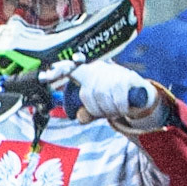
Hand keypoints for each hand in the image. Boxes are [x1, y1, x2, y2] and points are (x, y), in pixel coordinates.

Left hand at [44, 57, 159, 125]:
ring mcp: (112, 72)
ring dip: (110, 110)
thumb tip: (80, 117)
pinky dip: (121, 109)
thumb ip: (87, 110)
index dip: (60, 71)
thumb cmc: (115, 96)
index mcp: (89, 72)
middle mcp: (99, 69)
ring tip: (117, 106)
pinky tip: (125, 106)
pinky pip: (117, 102)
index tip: (46, 75)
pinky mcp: (126, 79)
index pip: (72, 69)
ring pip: (102, 100)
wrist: (140, 92)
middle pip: (88, 96)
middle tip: (108, 109)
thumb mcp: (98, 102)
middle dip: (98, 109)